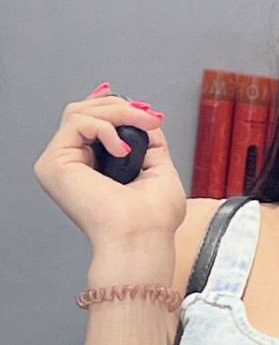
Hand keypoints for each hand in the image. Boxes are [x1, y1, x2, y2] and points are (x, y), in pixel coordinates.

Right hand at [33, 85, 186, 250]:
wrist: (143, 236)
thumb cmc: (153, 220)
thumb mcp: (159, 168)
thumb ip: (148, 140)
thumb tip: (144, 117)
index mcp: (92, 168)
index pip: (91, 123)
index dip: (113, 107)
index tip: (146, 113)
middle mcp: (72, 165)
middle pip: (84, 111)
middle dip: (121, 108)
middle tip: (149, 120)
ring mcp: (59, 163)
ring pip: (79, 112)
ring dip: (118, 114)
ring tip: (141, 129)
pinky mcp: (54, 164)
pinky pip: (77, 122)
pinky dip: (106, 128)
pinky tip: (123, 152)